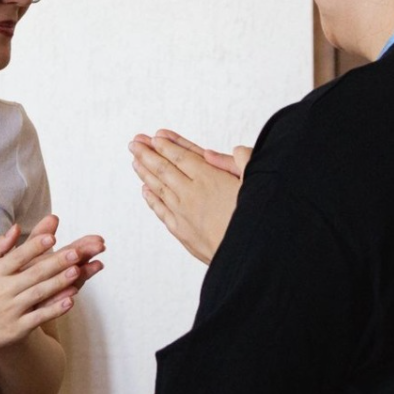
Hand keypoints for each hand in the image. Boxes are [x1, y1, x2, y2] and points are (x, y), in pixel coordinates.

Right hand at [0, 222, 105, 357]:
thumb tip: (15, 228)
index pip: (18, 256)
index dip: (35, 247)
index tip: (52, 237)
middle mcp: (3, 290)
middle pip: (33, 273)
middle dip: (56, 262)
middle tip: (76, 252)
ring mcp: (11, 310)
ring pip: (39, 294)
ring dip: (59, 283)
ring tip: (77, 271)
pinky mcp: (17, 328)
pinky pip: (39, 318)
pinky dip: (54, 310)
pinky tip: (71, 301)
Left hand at [129, 129, 251, 263]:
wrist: (249, 257)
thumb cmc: (256, 221)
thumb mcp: (258, 183)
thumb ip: (245, 162)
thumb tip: (235, 149)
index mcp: (210, 178)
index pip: (181, 156)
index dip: (166, 145)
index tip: (154, 137)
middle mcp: (192, 194)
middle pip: (164, 169)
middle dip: (147, 154)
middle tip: (135, 143)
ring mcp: (184, 214)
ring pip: (159, 188)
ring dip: (145, 173)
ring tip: (135, 161)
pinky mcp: (182, 232)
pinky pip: (162, 211)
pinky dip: (152, 199)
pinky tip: (145, 190)